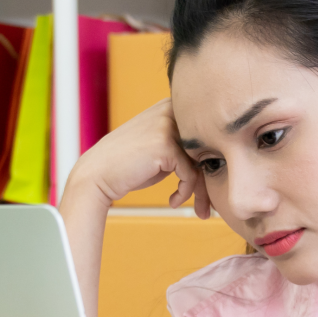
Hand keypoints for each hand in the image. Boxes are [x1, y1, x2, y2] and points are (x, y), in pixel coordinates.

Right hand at [66, 98, 210, 218]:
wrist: (97, 176)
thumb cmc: (130, 166)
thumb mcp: (160, 147)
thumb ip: (185, 144)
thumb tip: (220, 157)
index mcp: (171, 106)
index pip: (206, 132)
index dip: (212, 161)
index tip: (209, 187)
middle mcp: (170, 110)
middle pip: (207, 146)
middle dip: (211, 179)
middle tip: (208, 206)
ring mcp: (167, 125)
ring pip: (202, 162)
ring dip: (202, 191)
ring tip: (199, 210)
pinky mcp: (165, 144)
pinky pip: (191, 173)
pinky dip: (185, 192)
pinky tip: (172, 202)